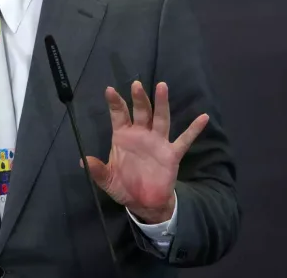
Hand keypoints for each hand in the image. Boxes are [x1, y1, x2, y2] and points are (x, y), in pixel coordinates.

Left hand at [84, 81, 208, 222]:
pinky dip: (194, 129)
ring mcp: (157, 142)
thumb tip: (83, 160)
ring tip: (162, 86)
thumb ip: (97, 170)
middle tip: (136, 84)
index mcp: (123, 136)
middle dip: (138, 98)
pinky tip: (203, 117)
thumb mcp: (107, 179)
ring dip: (161, 103)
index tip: (110, 90)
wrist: (143, 202)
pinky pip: (184, 140)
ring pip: (160, 119)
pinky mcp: (172, 154)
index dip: (115, 103)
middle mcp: (141, 134)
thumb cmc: (123, 186)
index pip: (119, 115)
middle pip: (140, 112)